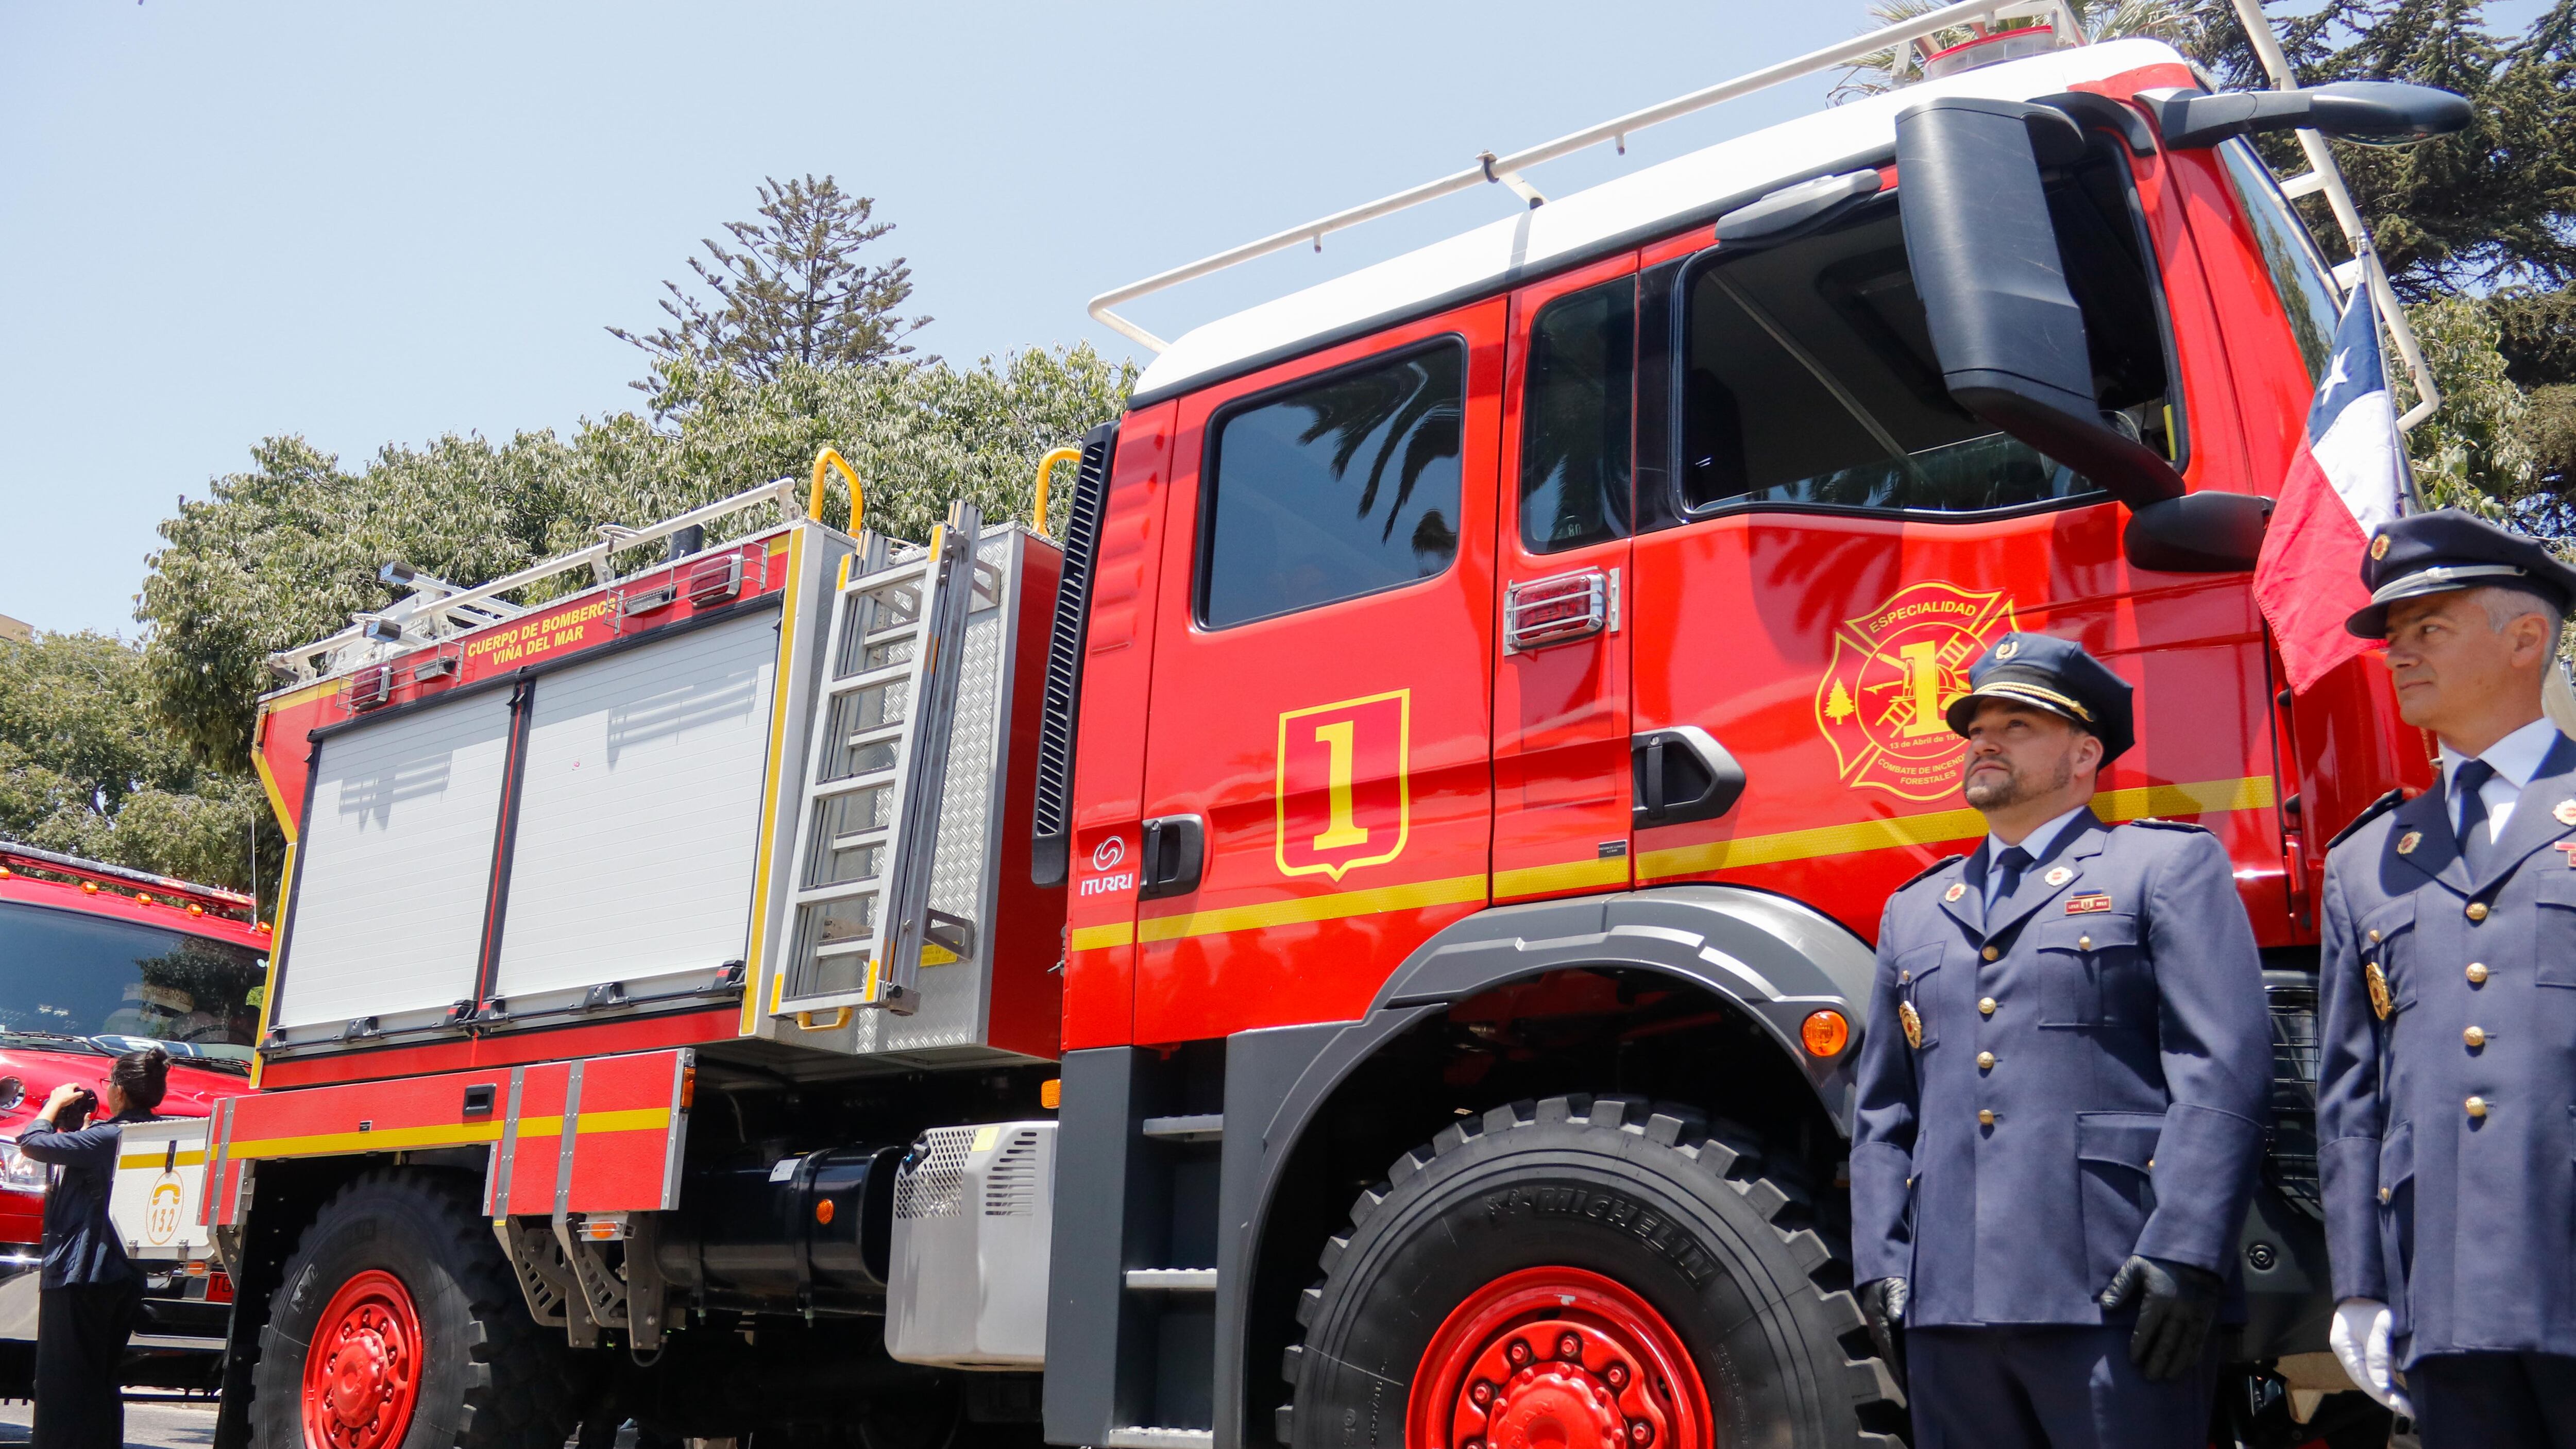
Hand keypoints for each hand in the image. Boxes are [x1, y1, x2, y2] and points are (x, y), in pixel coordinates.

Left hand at [38, 1083, 87, 1121]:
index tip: (79, 1090)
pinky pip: (57, 1091)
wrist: (55, 1104)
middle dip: (71, 1088)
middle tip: (73, 1094)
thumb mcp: (75, 1097)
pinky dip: (59, 1093)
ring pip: (63, 1088)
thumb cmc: (64, 1100)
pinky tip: (60, 1097)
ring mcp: (58, 1089)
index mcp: (69, 1086)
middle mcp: (63, 1086)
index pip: (76, 1084)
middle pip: (69, 1085)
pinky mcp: (53, 1092)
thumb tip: (82, 1093)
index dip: (79, 1087)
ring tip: (66, 1096)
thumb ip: (80, 1094)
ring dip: (65, 1090)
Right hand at [1857, 1276, 1907, 1384]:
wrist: (1879, 1269)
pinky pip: (1888, 1346)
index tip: (1906, 1382)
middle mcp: (1875, 1326)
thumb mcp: (1895, 1286)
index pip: (1889, 1348)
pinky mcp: (1881, 1325)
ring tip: (1905, 1385)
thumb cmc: (1890, 1278)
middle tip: (1908, 1393)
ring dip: (1895, 1368)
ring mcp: (1877, 1327)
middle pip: (1886, 1355)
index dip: (1898, 1366)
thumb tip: (1896, 1316)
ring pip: (1886, 1353)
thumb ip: (1898, 1299)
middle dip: (1896, 1374)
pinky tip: (1901, 1367)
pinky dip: (1894, 1359)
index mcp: (1878, 1319)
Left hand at [2100, 1254, 2222, 1380]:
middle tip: (2149, 1377)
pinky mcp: (2208, 1316)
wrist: (2195, 1252)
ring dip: (2176, 1364)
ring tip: (2167, 1377)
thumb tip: (2104, 1306)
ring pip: (2186, 1346)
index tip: (2133, 1360)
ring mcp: (2196, 1315)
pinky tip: (2187, 1366)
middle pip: (2167, 1342)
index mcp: (2159, 1299)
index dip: (2139, 1346)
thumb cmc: (2160, 1260)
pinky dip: (2193, 1355)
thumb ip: (2120, 1286)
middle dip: (2157, 1362)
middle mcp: (2179, 1310)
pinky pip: (2201, 1340)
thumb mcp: (2136, 1266)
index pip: (2146, 1329)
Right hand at [2330, 1298, 2412, 1418]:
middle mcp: (2349, 1353)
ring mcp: (2356, 1351)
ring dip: (2389, 1391)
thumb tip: (2382, 1386)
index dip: (2383, 1395)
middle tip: (2410, 1411)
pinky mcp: (2366, 1347)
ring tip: (2408, 1405)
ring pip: (2372, 1377)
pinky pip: (2376, 1369)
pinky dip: (2388, 1380)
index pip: (2364, 1379)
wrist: (2367, 1285)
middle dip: (2388, 1397)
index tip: (2404, 1408)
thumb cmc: (2370, 1304)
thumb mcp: (2377, 1327)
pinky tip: (2399, 1388)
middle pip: (2367, 1381)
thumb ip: (2378, 1356)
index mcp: (2344, 1349)